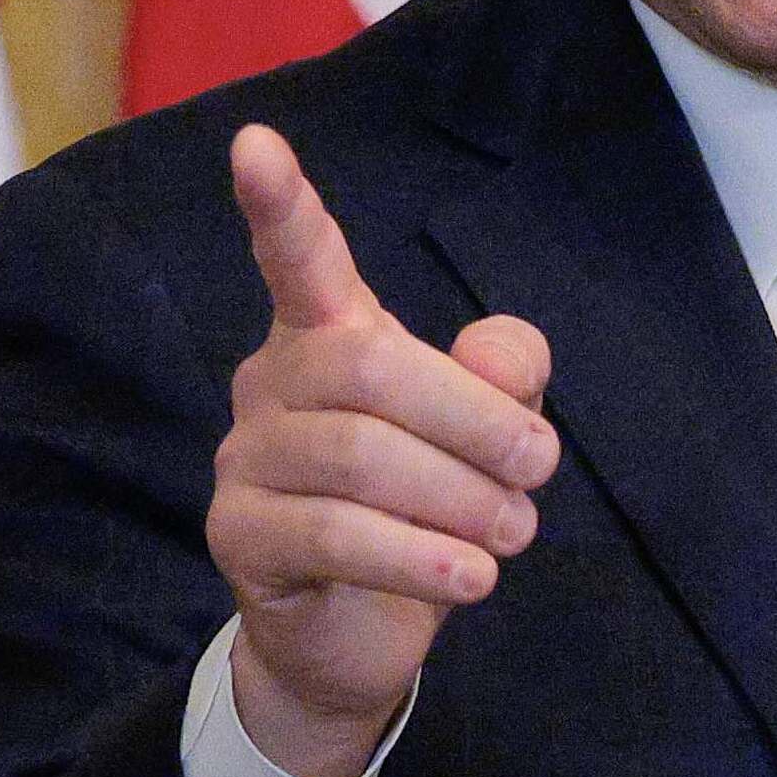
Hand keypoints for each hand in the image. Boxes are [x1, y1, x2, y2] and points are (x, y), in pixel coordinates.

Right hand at [209, 123, 561, 776]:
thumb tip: (503, 362)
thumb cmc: (422, 509)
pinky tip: (472, 578)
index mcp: (325, 335)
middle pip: (366, 367)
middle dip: (470, 418)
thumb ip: (504, 381)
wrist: (356, 635)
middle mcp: (271, 383)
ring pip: (356, 456)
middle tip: (539, 469)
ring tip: (514, 533)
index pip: (299, 258)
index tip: (254, 142)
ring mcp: (245, 460)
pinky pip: (333, 534)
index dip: (279, 203)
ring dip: (459, 498)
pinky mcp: (238, 535)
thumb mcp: (485, 437)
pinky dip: (420, 557)